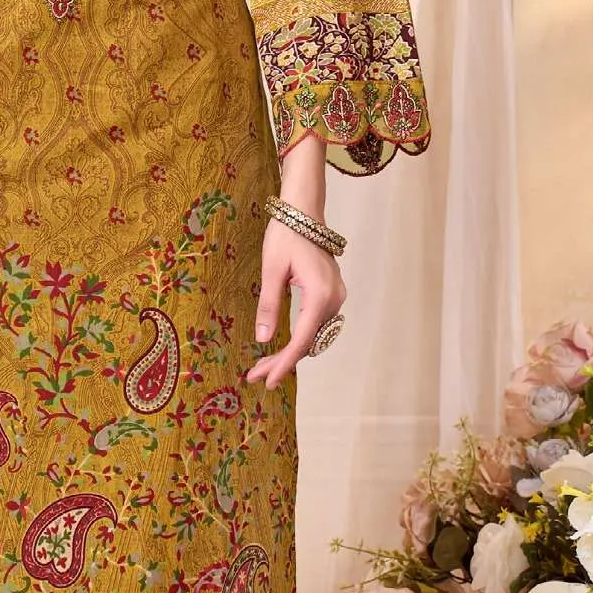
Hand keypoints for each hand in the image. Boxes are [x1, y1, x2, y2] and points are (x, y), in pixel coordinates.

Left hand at [244, 221, 345, 388]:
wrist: (304, 211)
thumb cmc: (285, 235)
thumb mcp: (271, 271)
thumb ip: (269, 306)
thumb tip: (263, 339)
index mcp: (320, 294)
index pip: (302, 339)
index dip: (284, 363)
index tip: (267, 380)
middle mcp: (334, 300)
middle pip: (308, 342)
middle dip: (282, 361)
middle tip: (255, 377)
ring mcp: (336, 297)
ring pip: (313, 336)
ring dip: (290, 352)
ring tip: (263, 366)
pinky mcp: (332, 295)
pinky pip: (316, 325)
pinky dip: (299, 338)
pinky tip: (282, 348)